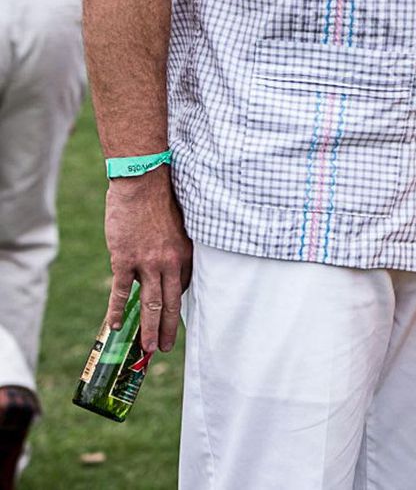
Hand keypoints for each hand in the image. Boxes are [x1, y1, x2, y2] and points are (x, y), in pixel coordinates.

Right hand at [104, 166, 192, 352]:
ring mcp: (147, 262)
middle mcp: (170, 261)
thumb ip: (178, 244)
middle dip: (168, 328)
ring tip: (147, 350)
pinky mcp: (124, 260)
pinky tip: (114, 327)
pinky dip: (117, 311)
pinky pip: (121, 292)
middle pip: (171, 302)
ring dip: (148, 329)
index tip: (175, 318)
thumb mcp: (180, 222)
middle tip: (165, 348)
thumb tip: (172, 260)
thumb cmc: (162, 196)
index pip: (184, 286)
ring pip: (150, 304)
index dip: (178, 304)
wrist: (142, 180)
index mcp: (185, 252)